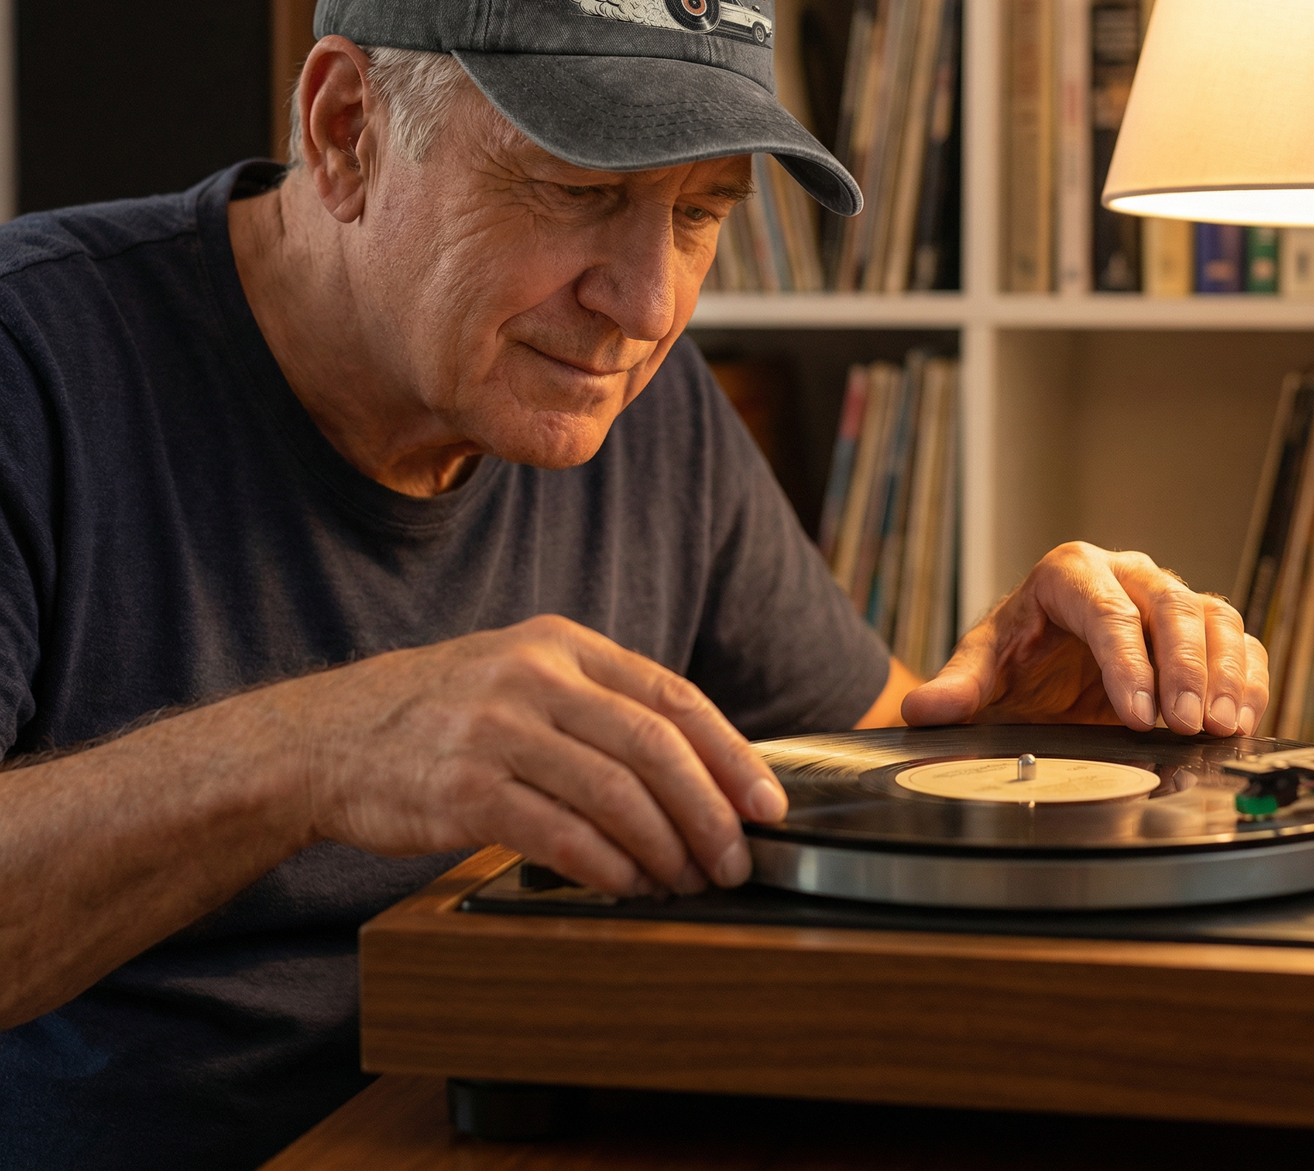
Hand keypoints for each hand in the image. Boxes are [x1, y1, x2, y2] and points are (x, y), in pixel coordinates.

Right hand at [289, 615, 787, 897]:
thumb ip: (596, 705)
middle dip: (710, 811)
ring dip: (665, 848)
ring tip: (687, 881)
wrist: (328, 736)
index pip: (672, 697)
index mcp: (561, 645)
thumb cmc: (439, 713)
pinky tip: (628, 887)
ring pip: (614, 793)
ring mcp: (496, 729)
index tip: (765, 803)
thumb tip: (695, 767)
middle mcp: (533, 676)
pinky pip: (558, 834)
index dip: (730, 754)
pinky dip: (607, 867)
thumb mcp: (518, 674)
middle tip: (735, 860)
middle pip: (654, 746)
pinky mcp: (463, 789)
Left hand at [901, 542, 1267, 737]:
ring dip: (1225, 673)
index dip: (1126, 662)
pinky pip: (1239, 642)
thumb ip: (958, 686)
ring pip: (1214, 617)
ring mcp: (1168, 598)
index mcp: (1069, 573)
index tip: (1137, 715)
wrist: (1041, 665)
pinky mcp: (1201, 629)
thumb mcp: (984, 669)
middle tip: (1188, 724)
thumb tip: (922, 709)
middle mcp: (1125, 574)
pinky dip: (1248, 679)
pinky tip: (1242, 721)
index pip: (1106, 611)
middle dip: (1184, 667)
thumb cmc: (1015, 658)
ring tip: (1222, 727)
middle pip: (1169, 606)